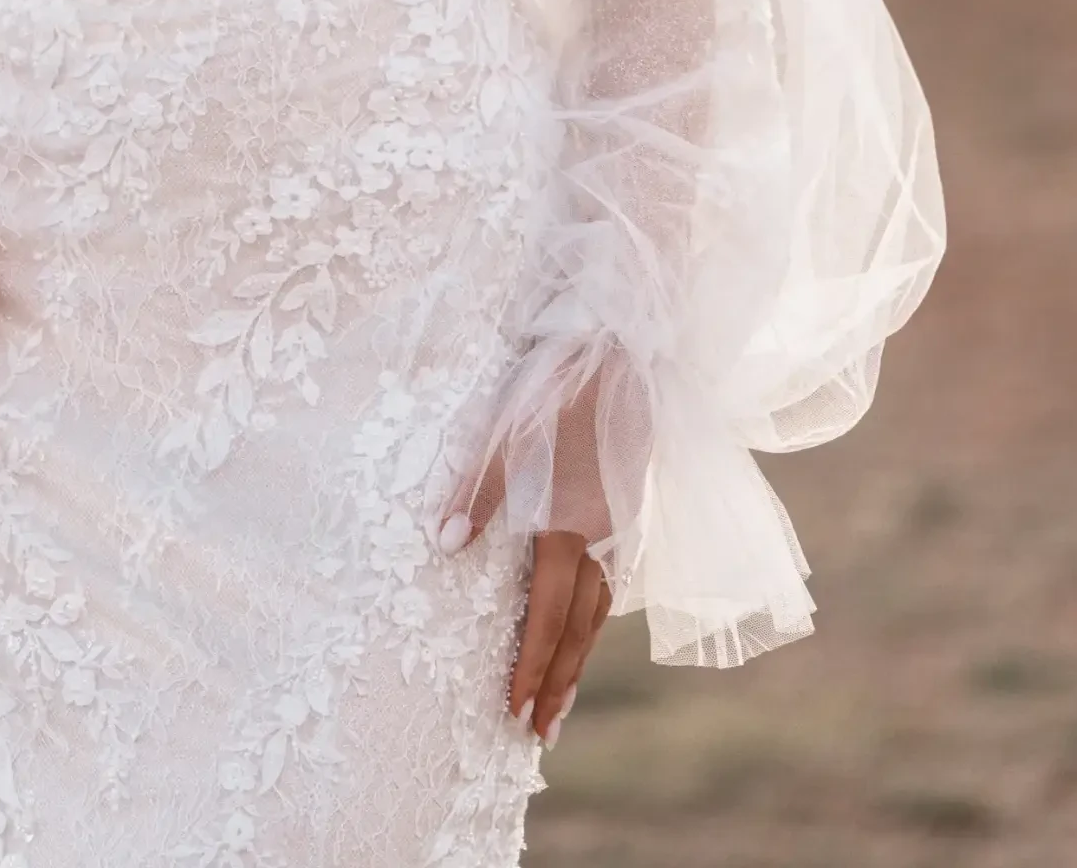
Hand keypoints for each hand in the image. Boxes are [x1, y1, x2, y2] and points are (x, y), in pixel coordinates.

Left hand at [436, 370, 613, 736]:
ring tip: (563, 698)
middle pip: (581, 627)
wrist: (626, 342)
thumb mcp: (505, 426)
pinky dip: (598, 615)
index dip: (530, 666)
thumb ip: (477, 487)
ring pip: (603, 608)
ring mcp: (623, 523)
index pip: (548, 616)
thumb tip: (444, 545)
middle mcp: (604, 535)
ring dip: (580, 656)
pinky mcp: (631, 504)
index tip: (514, 714)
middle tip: (538, 734)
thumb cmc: (557, 381)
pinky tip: (589, 623)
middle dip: (557, 682)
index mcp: (570, 524)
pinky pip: (615, 579)